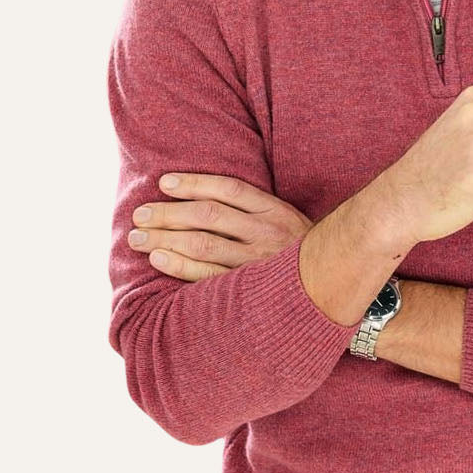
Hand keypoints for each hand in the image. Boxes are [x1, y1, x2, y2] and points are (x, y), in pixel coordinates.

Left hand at [127, 172, 312, 280]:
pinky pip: (207, 276)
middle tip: (140, 214)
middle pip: (207, 216)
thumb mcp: (286, 221)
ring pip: (202, 244)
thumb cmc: (300, 252)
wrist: (334, 287)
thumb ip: (254, 209)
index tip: (164, 183)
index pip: (228, 190)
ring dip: (164, 239)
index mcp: (275, 211)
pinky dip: (179, 266)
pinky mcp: (249, 290)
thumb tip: (205, 197)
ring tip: (137, 238)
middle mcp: (266, 233)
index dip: (194, 184)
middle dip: (168, 214)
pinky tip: (158, 260)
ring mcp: (257, 262)